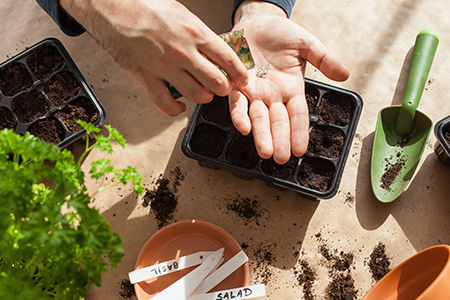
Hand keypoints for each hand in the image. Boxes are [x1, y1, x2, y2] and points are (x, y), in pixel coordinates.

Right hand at [60, 0, 248, 115]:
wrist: (113, 8)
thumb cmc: (146, 7)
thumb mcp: (182, 13)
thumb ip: (200, 35)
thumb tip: (216, 51)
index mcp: (195, 32)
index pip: (228, 59)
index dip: (239, 74)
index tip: (243, 80)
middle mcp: (183, 52)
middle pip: (217, 82)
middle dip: (223, 88)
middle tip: (222, 86)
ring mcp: (164, 67)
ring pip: (197, 95)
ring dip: (203, 97)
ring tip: (202, 92)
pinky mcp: (146, 78)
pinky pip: (166, 105)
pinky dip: (176, 109)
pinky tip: (180, 106)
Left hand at [230, 2, 348, 163]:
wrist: (257, 21)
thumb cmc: (281, 34)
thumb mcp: (307, 44)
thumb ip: (324, 59)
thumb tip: (345, 74)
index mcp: (292, 89)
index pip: (297, 116)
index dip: (299, 132)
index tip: (300, 150)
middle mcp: (273, 96)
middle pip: (278, 122)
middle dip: (279, 140)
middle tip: (280, 158)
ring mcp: (255, 92)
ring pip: (258, 117)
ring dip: (261, 135)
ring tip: (265, 151)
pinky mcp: (237, 84)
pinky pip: (237, 102)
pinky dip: (239, 114)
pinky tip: (243, 127)